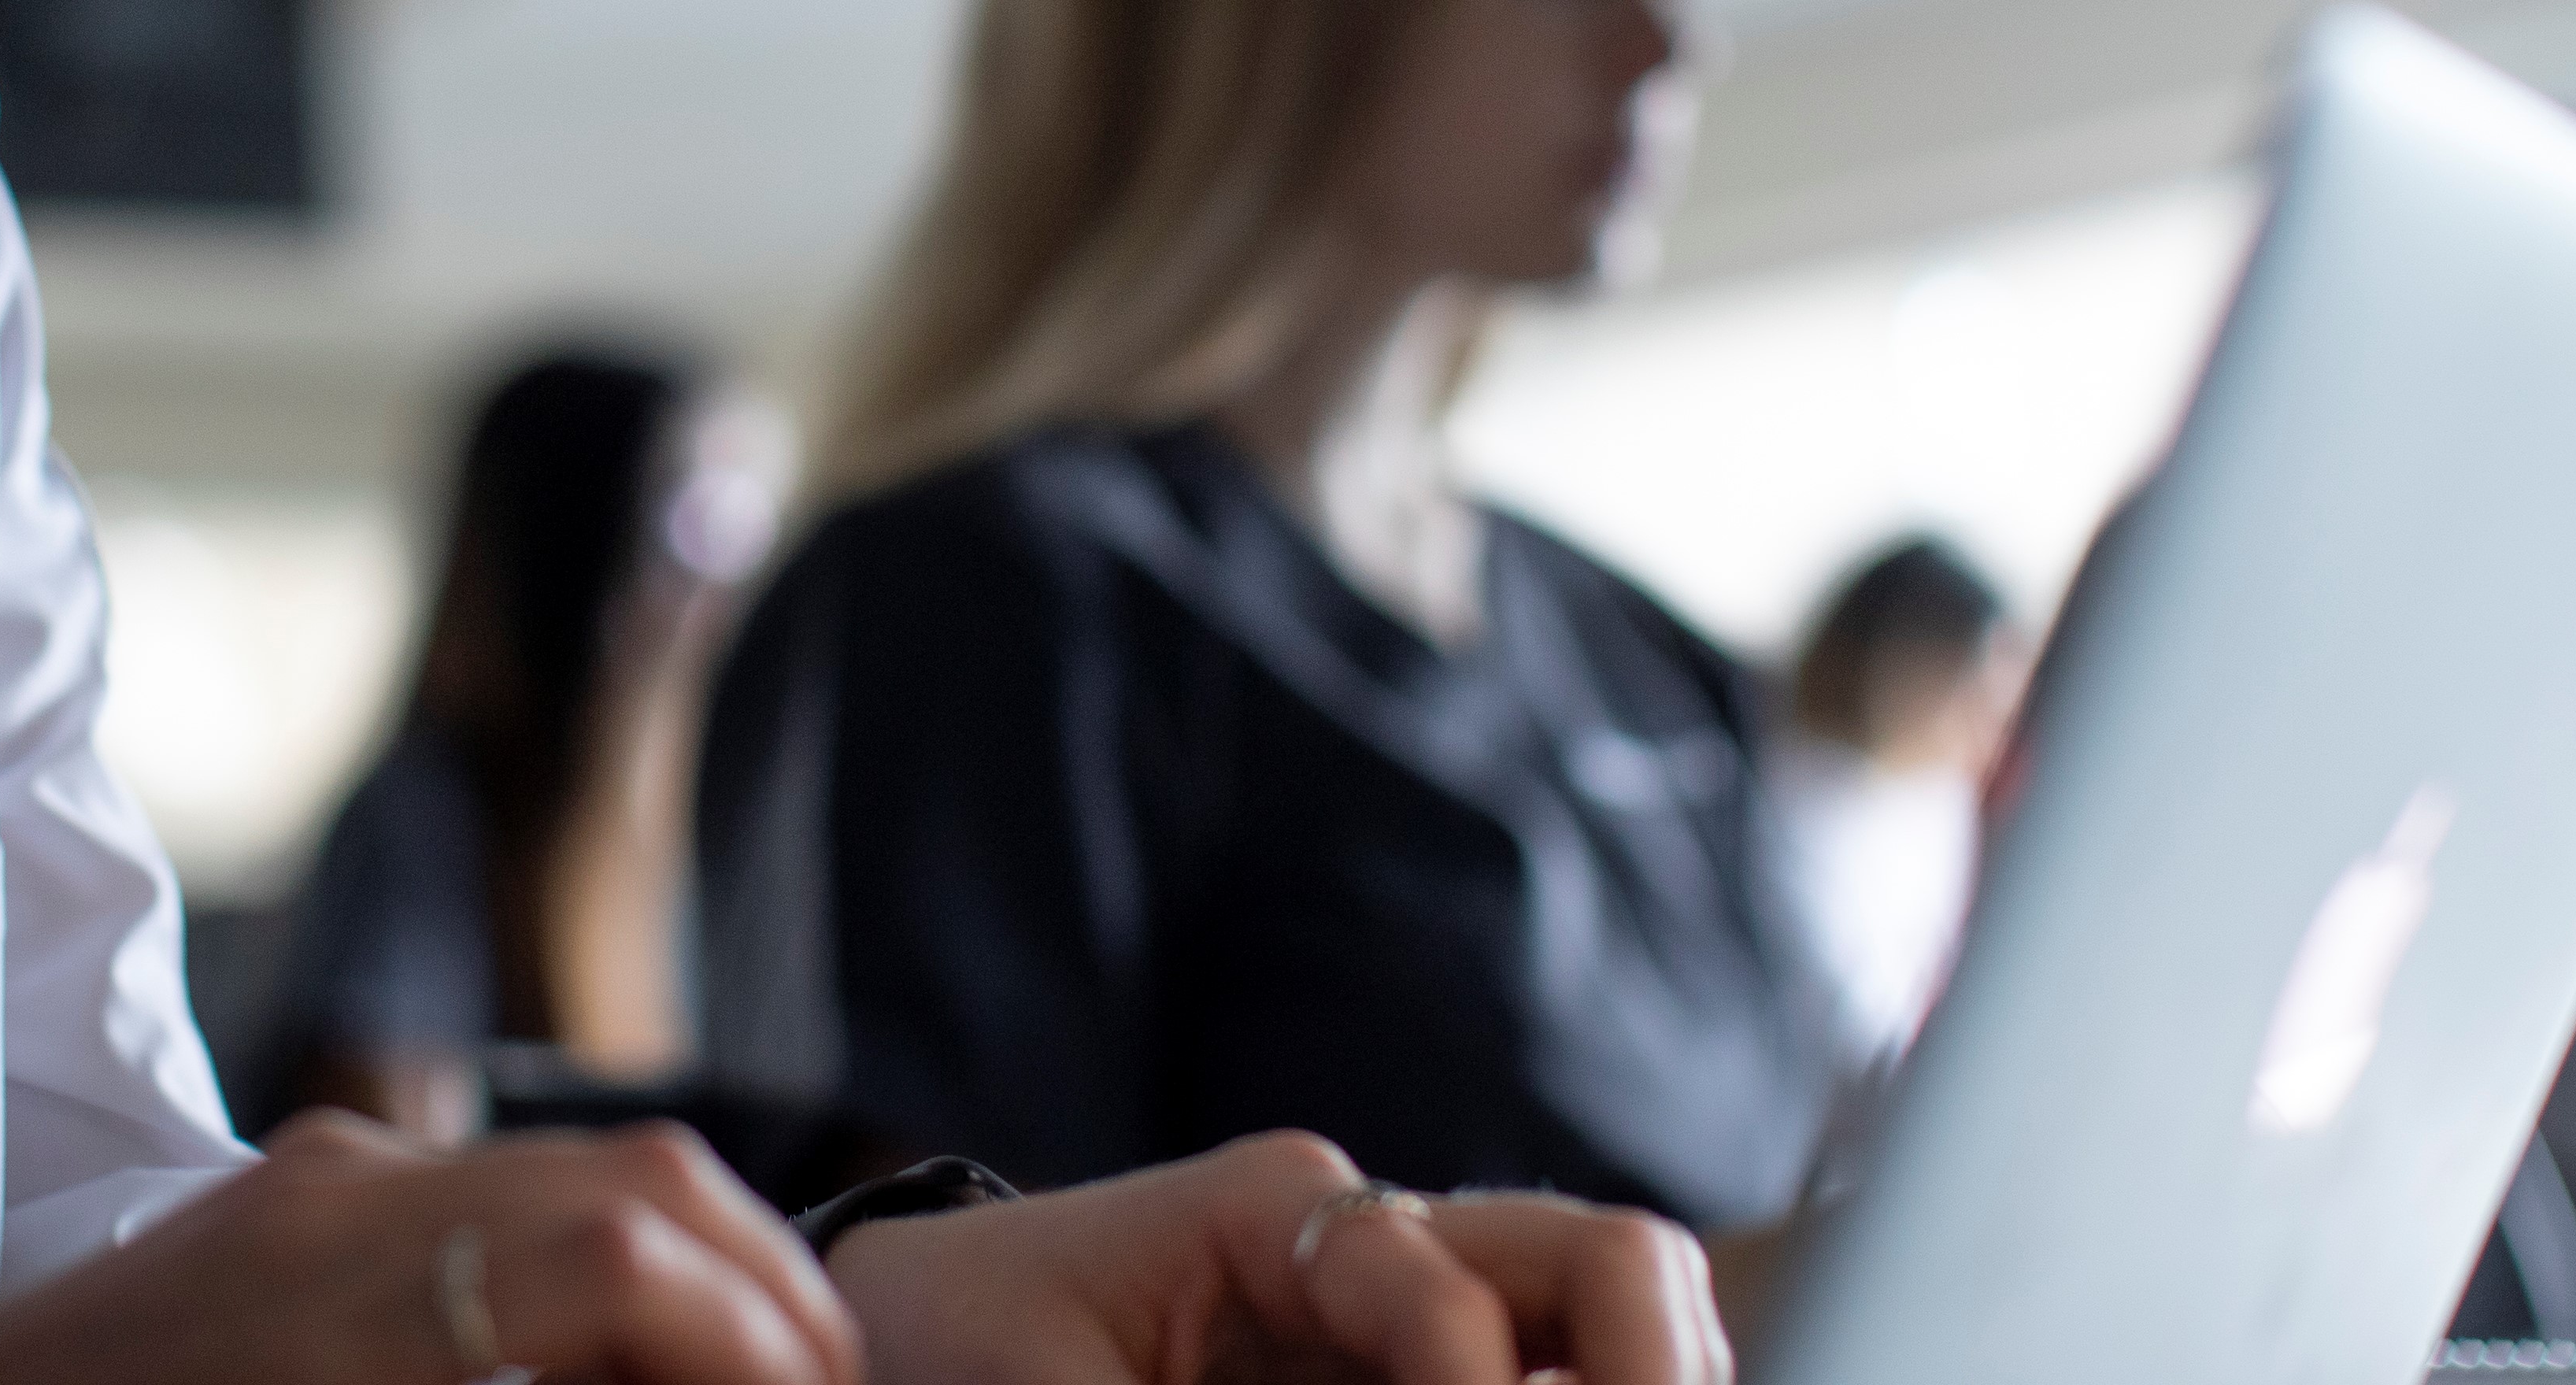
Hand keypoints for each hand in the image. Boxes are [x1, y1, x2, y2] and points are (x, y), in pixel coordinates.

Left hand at [0, 1112, 862, 1384]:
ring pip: (581, 1167)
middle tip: (834, 1381)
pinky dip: (608, 1248)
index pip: (618, 1255)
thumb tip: (682, 1378)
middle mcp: (338, 1200)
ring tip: (764, 1364)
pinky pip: (500, 1186)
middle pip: (631, 1177)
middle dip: (770, 1286)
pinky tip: (633, 1339)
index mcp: (337, 1297)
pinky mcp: (297, 1191)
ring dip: (702, 1262)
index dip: (752, 1333)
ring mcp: (316, 1178)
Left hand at [821, 1134, 1726, 1384]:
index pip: (1445, 1286)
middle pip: (1606, 1257)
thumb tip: (1429, 1378)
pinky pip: (1559, 1376)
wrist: (924, 1337)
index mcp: (1277, 1207)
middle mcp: (1379, 1239)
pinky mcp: (1418, 1372)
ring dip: (1651, 1383)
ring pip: (1621, 1314)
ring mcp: (1419, 1309)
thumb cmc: (966, 1347)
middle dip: (1650, 1370)